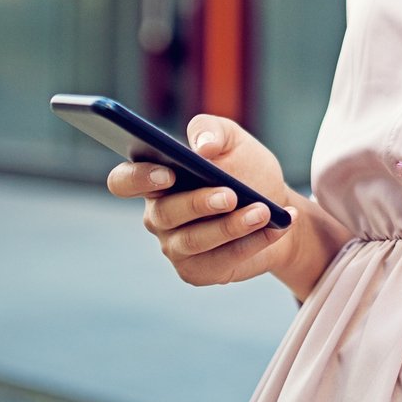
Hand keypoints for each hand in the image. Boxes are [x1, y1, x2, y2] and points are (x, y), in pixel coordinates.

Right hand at [107, 115, 343, 296]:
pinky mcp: (197, 272)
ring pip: (194, 241)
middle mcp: (158, 216)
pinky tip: (277, 226)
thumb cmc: (245, 169)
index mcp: (155, 179)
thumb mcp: (233, 140)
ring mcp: (174, 247)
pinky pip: (220, 261)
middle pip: (165, 214)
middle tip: (231, 194)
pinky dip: (252, 243)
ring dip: (231, 226)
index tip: (168, 173)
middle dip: (199, 203)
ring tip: (264, 211)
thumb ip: (212, 130)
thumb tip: (201, 147)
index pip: (124, 181)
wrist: (276, 206)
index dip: (139, 179)